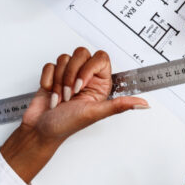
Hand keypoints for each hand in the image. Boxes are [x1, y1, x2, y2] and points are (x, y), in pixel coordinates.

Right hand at [0, 48, 148, 182]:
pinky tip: (51, 95)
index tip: (81, 85)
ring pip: (64, 59)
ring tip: (61, 98)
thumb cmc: (66, 125)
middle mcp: (86, 78)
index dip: (88, 68)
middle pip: (81, 53)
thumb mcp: (95, 114)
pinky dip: (48, 81)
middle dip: (70, 75)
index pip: (101, 58)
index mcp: (101, 84)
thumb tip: (144, 104)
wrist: (40, 131)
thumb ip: (119, 105)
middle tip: (70, 94)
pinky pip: (50, 66)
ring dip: (59, 82)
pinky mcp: (53, 77)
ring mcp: (69, 76)